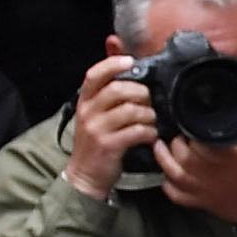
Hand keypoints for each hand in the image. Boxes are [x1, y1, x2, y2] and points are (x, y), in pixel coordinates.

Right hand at [64, 55, 160, 199]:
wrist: (85, 175)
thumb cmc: (95, 142)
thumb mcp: (95, 116)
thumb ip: (107, 97)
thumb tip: (131, 74)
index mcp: (84, 101)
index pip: (94, 75)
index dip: (113, 64)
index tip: (131, 61)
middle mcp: (88, 112)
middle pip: (117, 90)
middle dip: (140, 92)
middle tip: (150, 100)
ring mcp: (97, 129)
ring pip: (130, 110)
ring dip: (148, 114)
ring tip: (152, 120)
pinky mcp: (109, 146)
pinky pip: (136, 131)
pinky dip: (149, 132)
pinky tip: (151, 135)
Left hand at [156, 124, 236, 234]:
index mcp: (226, 157)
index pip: (198, 139)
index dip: (189, 129)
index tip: (190, 124)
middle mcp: (211, 173)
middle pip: (182, 154)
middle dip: (176, 142)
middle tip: (178, 135)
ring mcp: (203, 190)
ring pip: (174, 173)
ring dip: (163, 158)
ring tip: (160, 147)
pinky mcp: (200, 202)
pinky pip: (176, 195)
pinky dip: (167, 185)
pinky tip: (167, 175)